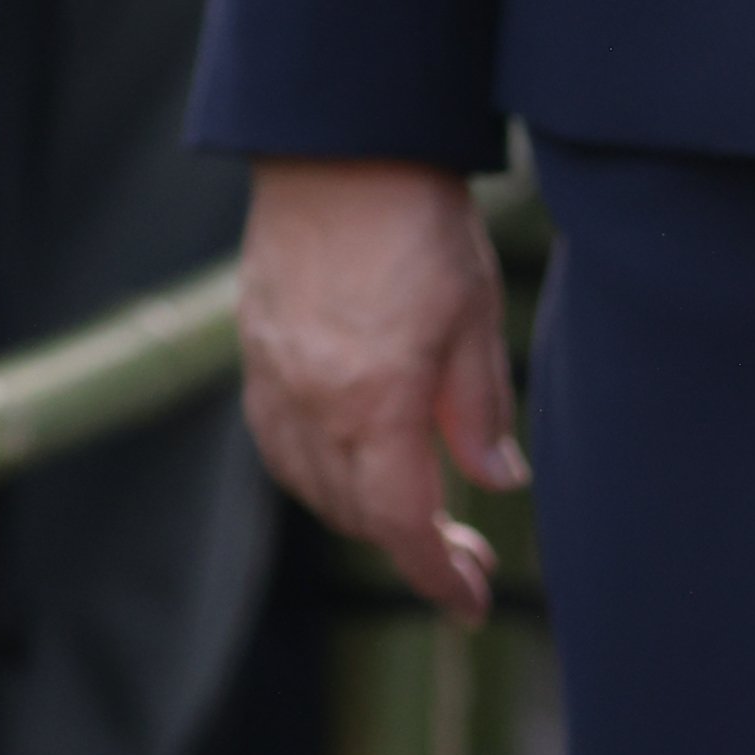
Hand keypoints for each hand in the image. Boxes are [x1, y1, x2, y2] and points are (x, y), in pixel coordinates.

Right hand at [238, 158, 521, 618]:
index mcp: (376, 403)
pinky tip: (351, 463)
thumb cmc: (420, 225)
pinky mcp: (255, 353)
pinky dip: (316, 473)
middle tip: (467, 552)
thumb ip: (480, 411)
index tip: (473, 603)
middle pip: (355, 515)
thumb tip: (499, 484)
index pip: (402, 525)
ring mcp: (274, 379)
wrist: (338, 150)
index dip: (437, 576)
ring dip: (362, 514)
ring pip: (310, 486)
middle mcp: (313, 404)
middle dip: (411, 547)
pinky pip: (278, 443)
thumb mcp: (476, 318)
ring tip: (415, 511)